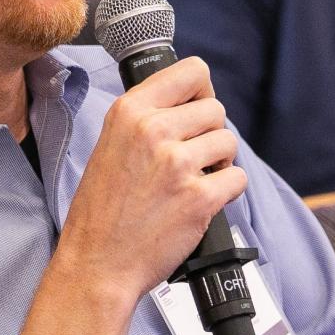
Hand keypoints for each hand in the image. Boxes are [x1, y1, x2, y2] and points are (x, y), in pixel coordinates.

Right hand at [55, 57, 245, 307]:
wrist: (97, 263)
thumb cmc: (102, 211)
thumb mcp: (110, 144)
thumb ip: (146, 118)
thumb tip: (189, 102)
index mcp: (129, 111)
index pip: (192, 70)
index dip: (201, 92)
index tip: (197, 109)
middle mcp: (153, 130)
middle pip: (215, 109)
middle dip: (210, 134)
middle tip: (191, 158)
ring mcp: (177, 163)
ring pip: (229, 142)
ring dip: (220, 162)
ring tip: (195, 180)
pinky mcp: (199, 197)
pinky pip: (237, 178)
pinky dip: (227, 192)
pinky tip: (202, 202)